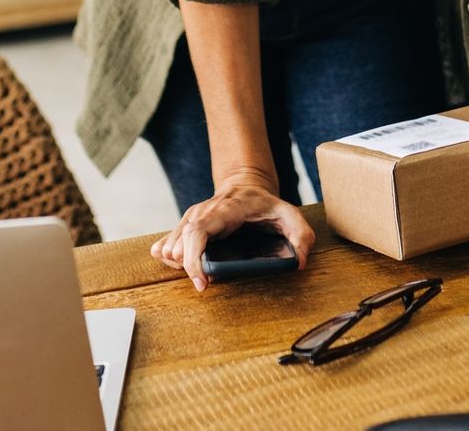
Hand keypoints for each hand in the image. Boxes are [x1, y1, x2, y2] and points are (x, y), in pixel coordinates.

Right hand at [148, 167, 315, 291]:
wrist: (245, 184)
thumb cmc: (265, 204)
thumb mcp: (289, 214)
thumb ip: (301, 234)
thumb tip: (300, 259)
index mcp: (225, 209)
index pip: (198, 231)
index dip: (194, 259)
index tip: (203, 281)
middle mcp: (203, 211)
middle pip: (181, 242)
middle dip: (187, 267)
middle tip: (204, 283)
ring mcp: (191, 217)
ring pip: (171, 244)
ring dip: (178, 264)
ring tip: (198, 274)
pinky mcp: (186, 224)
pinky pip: (168, 243)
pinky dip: (170, 257)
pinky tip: (181, 265)